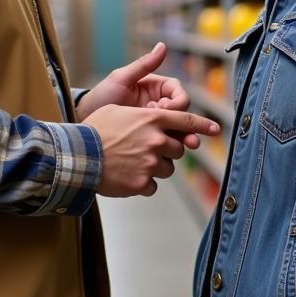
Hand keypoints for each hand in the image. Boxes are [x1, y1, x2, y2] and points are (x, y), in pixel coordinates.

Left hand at [78, 43, 197, 147]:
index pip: (178, 94)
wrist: (85, 120)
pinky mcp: (149, 140)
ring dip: (185, 138)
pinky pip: (166, 145)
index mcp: (156, 89)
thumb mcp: (121, 79)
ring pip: (178, 131)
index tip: (160, 109)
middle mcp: (159, 107)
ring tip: (184, 146)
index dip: (177, 102)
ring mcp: (155, 125)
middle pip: (183, 114)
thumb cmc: (101, 96)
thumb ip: (143, 64)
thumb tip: (163, 45)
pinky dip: (170, 149)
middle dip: (187, 124)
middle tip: (182, 135)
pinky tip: (164, 153)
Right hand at [83, 104, 219, 197]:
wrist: (78, 156)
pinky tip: (127, 177)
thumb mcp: (118, 110)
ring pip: (168, 169)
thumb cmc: (94, 130)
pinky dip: (144, 184)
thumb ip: (142, 117)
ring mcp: (151, 163)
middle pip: (178, 149)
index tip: (217, 130)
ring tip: (133, 164)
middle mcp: (156, 140)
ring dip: (156, 168)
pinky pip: (153, 186)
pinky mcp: (143, 183)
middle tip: (148, 151)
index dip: (203, 125)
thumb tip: (151, 120)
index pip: (186, 120)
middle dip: (168, 151)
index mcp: (152, 119)